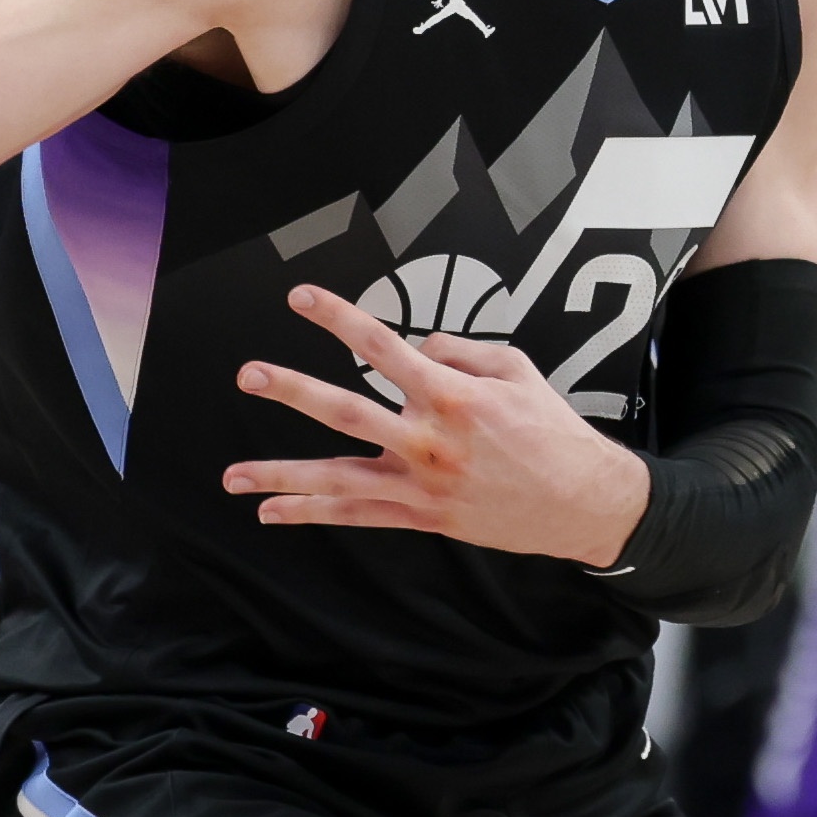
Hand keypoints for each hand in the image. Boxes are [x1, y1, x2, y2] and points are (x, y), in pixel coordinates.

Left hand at [223, 286, 647, 566]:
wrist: (583, 502)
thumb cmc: (552, 430)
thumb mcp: (517, 368)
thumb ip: (460, 351)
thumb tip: (413, 348)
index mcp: (453, 395)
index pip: (383, 346)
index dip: (339, 318)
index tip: (300, 298)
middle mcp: (429, 441)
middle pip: (348, 413)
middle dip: (294, 392)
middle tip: (249, 376)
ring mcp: (422, 485)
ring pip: (339, 479)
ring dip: (282, 476)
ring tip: (233, 477)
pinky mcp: (423, 518)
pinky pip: (358, 517)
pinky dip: (314, 514)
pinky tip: (273, 513)